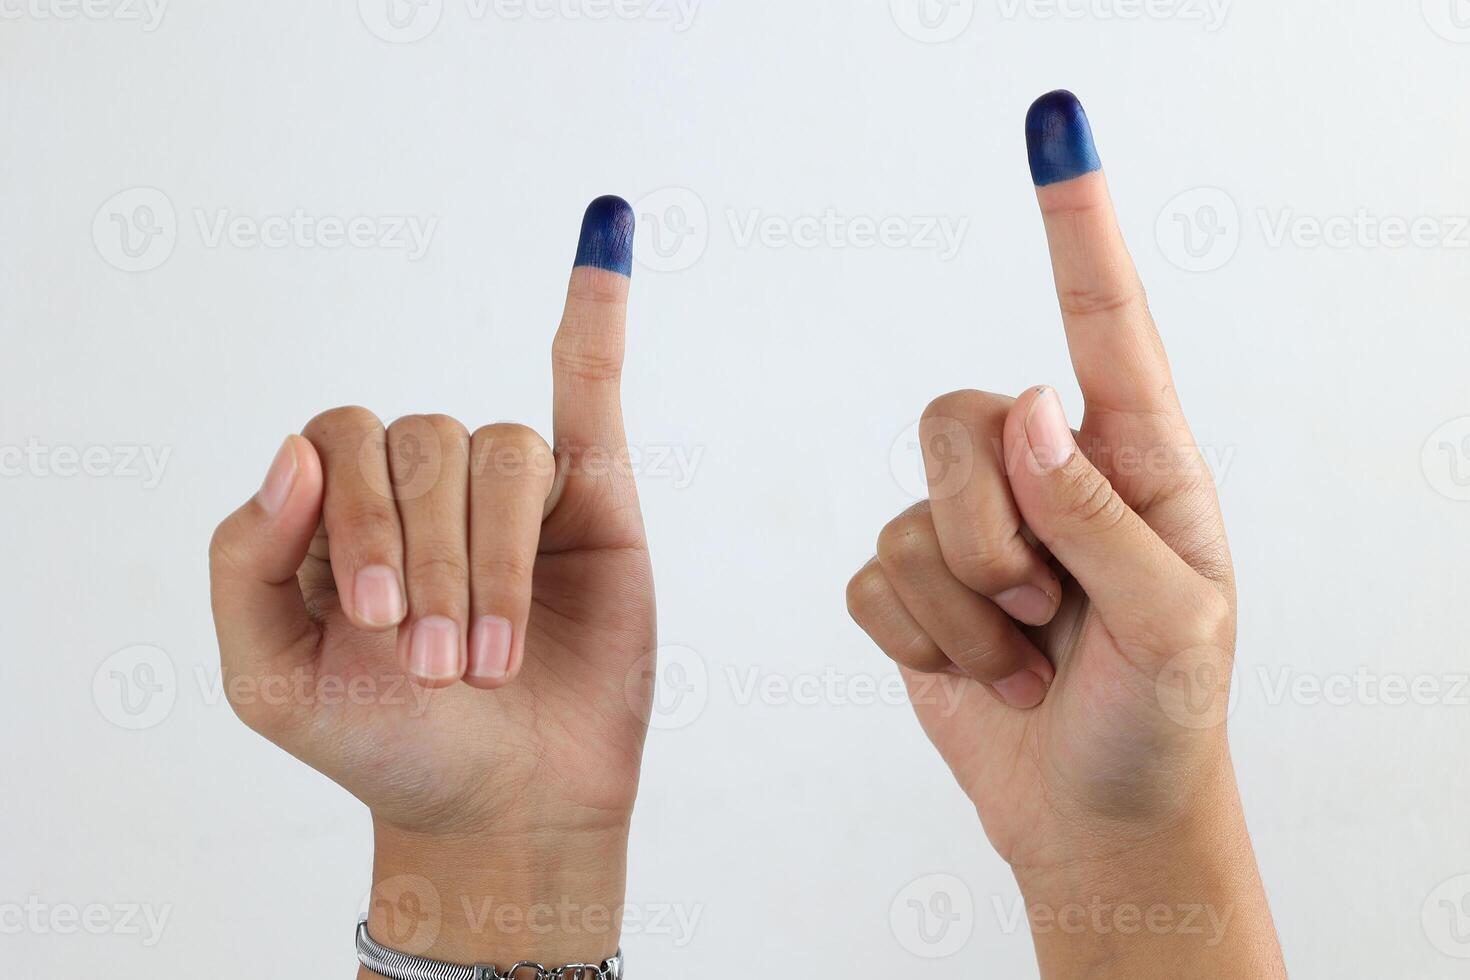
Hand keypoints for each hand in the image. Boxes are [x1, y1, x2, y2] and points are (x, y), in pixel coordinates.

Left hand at [208, 197, 653, 967]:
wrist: (503, 807)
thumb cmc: (389, 746)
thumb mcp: (270, 680)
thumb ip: (243, 564)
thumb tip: (296, 450)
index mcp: (337, 508)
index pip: (337, 446)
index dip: (354, 518)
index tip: (374, 620)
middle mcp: (422, 483)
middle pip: (424, 444)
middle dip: (433, 560)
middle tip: (442, 670)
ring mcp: (510, 487)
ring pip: (503, 450)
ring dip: (496, 560)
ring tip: (496, 666)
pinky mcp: (593, 496)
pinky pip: (591, 387)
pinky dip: (597, 313)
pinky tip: (605, 231)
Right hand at [846, 94, 1284, 976]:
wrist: (1094, 819)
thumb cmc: (1164, 722)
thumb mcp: (1172, 623)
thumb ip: (1101, 511)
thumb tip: (1027, 406)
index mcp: (1137, 462)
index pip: (1104, 324)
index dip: (1075, 226)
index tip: (1055, 126)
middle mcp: (1051, 478)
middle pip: (956, 418)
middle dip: (983, 531)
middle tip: (1036, 608)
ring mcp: (977, 531)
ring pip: (907, 511)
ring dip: (960, 611)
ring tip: (1025, 660)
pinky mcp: (917, 587)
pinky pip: (868, 576)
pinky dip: (918, 641)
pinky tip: (979, 674)